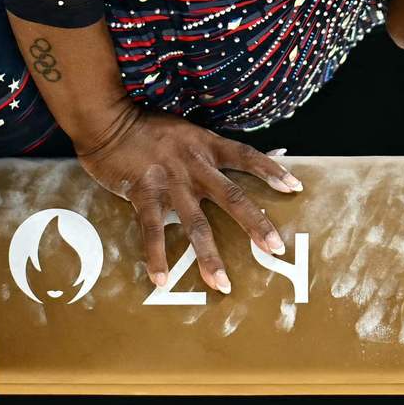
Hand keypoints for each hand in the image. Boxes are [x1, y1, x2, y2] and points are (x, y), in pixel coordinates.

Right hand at [76, 109, 304, 294]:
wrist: (109, 120)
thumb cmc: (148, 125)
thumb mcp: (188, 131)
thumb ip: (215, 148)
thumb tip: (260, 154)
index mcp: (206, 146)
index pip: (246, 157)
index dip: (271, 171)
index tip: (295, 187)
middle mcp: (194, 165)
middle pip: (232, 197)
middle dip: (254, 224)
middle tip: (274, 248)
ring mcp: (170, 182)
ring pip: (196, 224)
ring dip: (209, 256)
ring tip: (222, 284)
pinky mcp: (144, 194)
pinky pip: (153, 231)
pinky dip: (157, 257)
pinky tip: (161, 279)